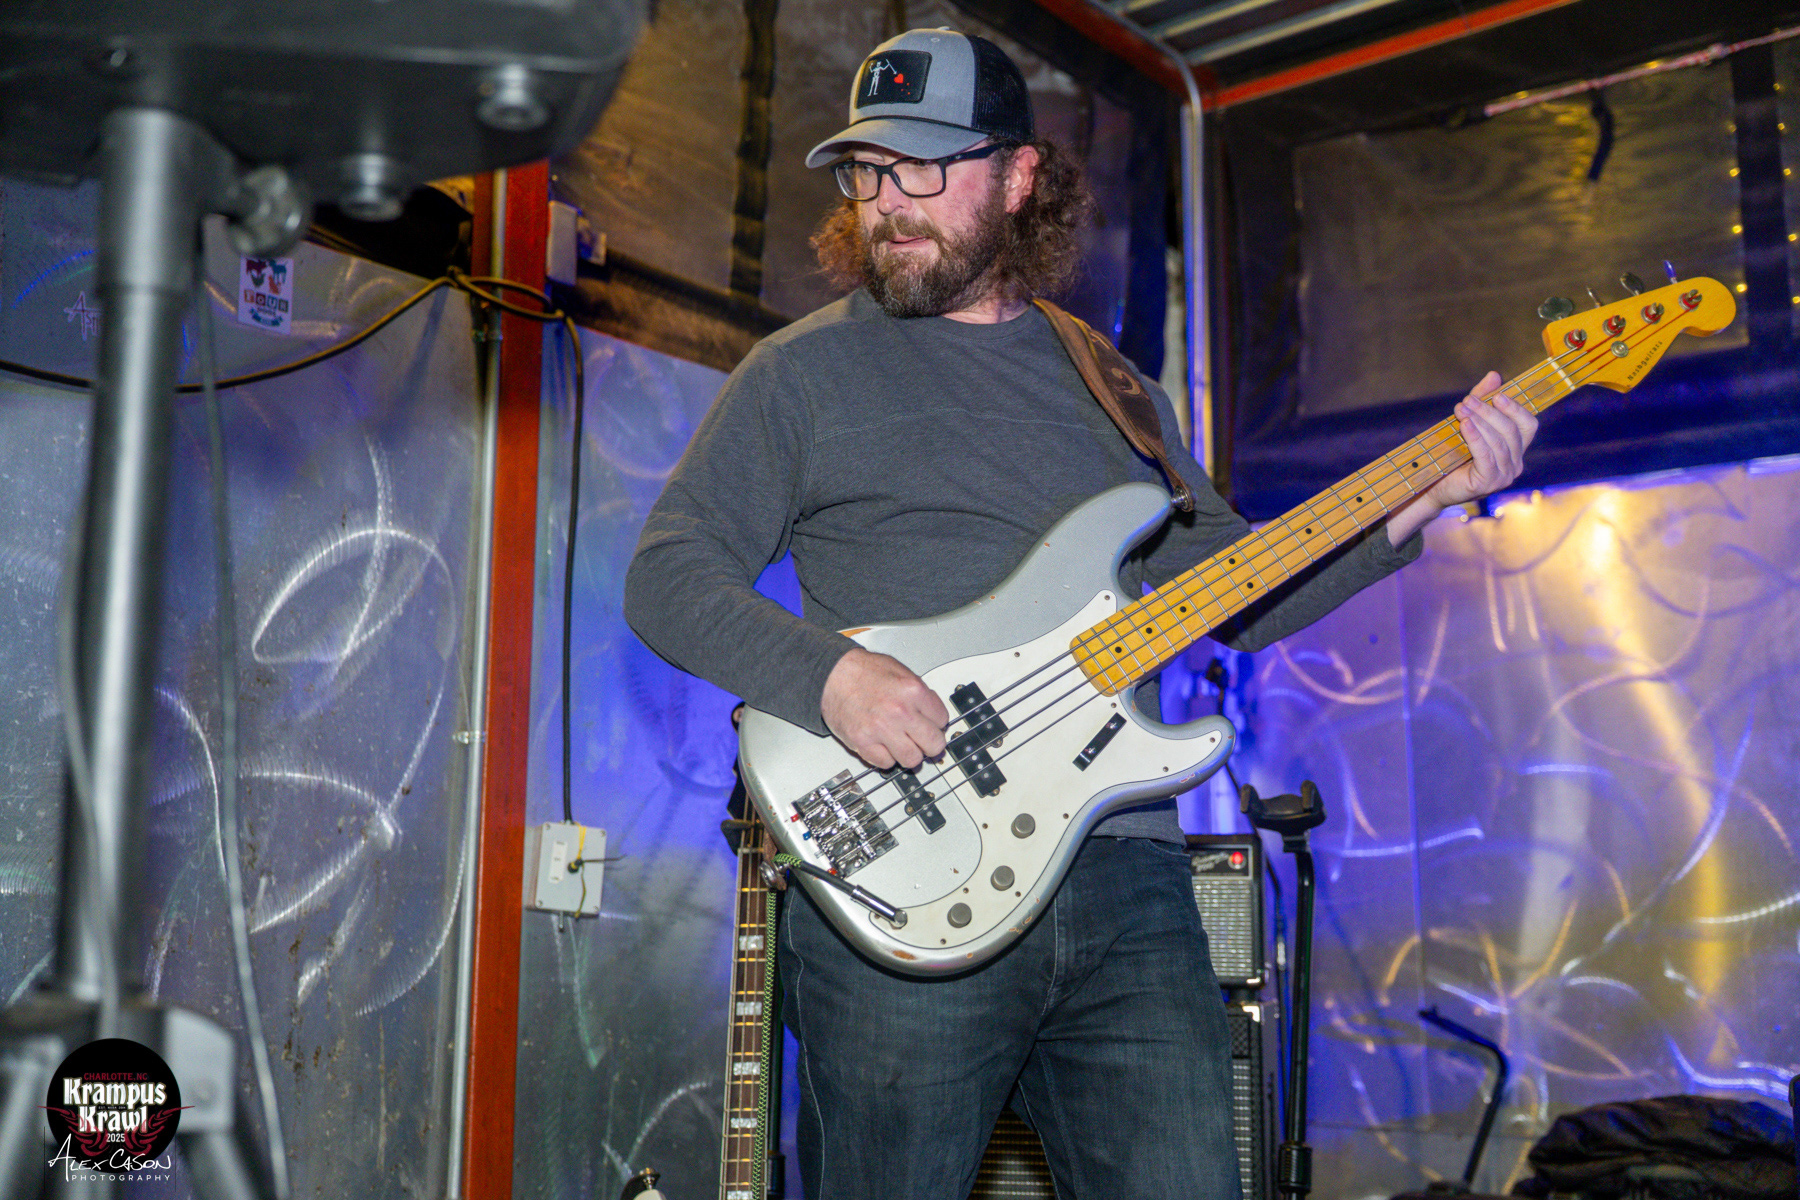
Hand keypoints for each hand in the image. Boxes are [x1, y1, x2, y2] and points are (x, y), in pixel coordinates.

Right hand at [820, 647, 948, 769]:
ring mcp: (881, 730)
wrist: (831, 674)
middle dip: (931, 743)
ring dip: (909, 753)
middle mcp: (899, 712)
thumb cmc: (863, 671)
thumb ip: (919, 693)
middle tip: (924, 740)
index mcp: (912, 691)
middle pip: (933, 745)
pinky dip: (886, 757)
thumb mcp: (900, 671)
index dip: (937, 722)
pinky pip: (886, 764)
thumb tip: (933, 713)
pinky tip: (883, 744)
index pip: (943, 720)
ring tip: (902, 743)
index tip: (931, 724)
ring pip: (912, 760)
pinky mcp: (863, 743)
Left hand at [1388, 371, 1537, 543]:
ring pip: (1498, 442)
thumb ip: (1483, 401)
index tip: (1497, 394)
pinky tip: (1465, 424)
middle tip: (1468, 400)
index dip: (1515, 408)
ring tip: (1461, 408)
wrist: (1433, 485)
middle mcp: (1515, 464)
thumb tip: (1495, 375)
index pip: (1528, 425)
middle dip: (1489, 412)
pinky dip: (1475, 437)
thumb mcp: (1469, 423)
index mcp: (1516, 450)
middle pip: (1510, 431)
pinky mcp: (1488, 483)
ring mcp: (1504, 476)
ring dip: (1479, 422)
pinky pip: (1485, 456)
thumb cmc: (1452, 454)